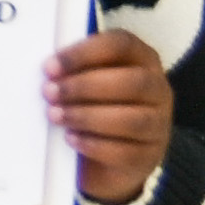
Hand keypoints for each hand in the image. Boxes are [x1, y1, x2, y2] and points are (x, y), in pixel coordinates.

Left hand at [48, 26, 174, 204]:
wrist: (105, 159)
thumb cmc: (92, 107)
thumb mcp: (85, 83)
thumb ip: (73, 70)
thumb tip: (46, 69)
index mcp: (141, 59)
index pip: (121, 45)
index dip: (84, 53)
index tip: (50, 66)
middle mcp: (157, 89)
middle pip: (132, 81)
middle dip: (85, 86)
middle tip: (49, 92)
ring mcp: (159, 124)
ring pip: (132, 119)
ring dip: (87, 116)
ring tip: (55, 116)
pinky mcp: (149, 156)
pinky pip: (127, 152)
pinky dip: (94, 145)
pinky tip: (71, 139)